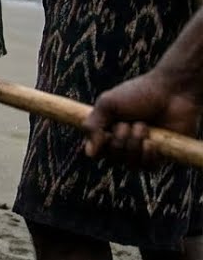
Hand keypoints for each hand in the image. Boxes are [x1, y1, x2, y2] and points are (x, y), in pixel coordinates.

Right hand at [82, 72, 201, 167]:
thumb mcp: (107, 104)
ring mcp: (141, 150)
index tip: (105, 132)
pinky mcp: (160, 156)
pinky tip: (152, 141)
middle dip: (121, 139)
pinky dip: (148, 154)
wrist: (171, 93)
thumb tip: (89, 153)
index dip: (99, 144)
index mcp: (107, 130)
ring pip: (130, 164)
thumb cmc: (138, 94)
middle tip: (129, 122)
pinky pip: (147, 167)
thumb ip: (92, 126)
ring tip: (144, 126)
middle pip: (113, 157)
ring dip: (135, 143)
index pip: (95, 151)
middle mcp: (123, 143)